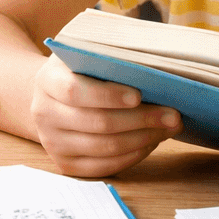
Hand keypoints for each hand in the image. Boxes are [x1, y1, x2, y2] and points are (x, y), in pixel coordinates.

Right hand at [30, 55, 181, 177]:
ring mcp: (53, 142)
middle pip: (97, 123)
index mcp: (47, 80)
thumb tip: (154, 67)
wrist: (54, 95)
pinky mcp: (65, 164)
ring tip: (170, 127)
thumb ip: (111, 55)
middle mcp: (44, 114)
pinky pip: (104, 166)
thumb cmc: (82, 68)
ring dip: (143, 138)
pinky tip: (152, 141)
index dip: (108, 95)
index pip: (75, 91)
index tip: (139, 95)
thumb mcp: (88, 51)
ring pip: (104, 147)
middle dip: (141, 120)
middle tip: (173, 114)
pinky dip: (133, 155)